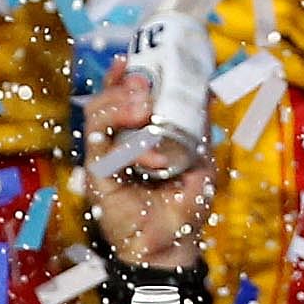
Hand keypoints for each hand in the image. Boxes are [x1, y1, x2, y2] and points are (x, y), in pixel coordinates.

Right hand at [85, 61, 211, 271]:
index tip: (132, 58)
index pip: (122, 96)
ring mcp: (106, 157)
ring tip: (141, 104)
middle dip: (121, 84)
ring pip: (96, 116)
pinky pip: (98, 147)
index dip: (122, 75)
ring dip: (117, 104)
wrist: (173, 245)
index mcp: (139, 133)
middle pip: (105, 100)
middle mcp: (118, 141)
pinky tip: (136, 141)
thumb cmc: (186, 203)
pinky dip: (118, 138)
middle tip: (143, 81)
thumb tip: (206, 90)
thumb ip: (197, 128)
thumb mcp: (199, 159)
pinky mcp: (97, 176)